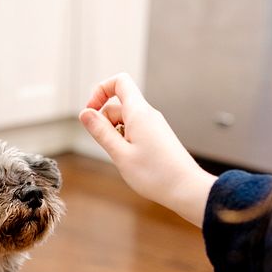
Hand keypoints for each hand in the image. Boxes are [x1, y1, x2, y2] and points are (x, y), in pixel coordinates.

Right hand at [78, 73, 216, 226]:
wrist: (186, 189)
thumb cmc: (156, 174)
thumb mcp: (120, 154)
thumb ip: (101, 132)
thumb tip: (85, 113)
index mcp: (139, 112)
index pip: (119, 82)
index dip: (101, 91)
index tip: (91, 112)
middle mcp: (148, 115)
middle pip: (118, 106)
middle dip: (105, 123)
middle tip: (110, 149)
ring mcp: (154, 126)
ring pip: (126, 121)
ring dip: (116, 136)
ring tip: (124, 159)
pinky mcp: (158, 138)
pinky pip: (135, 132)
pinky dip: (127, 143)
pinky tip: (133, 162)